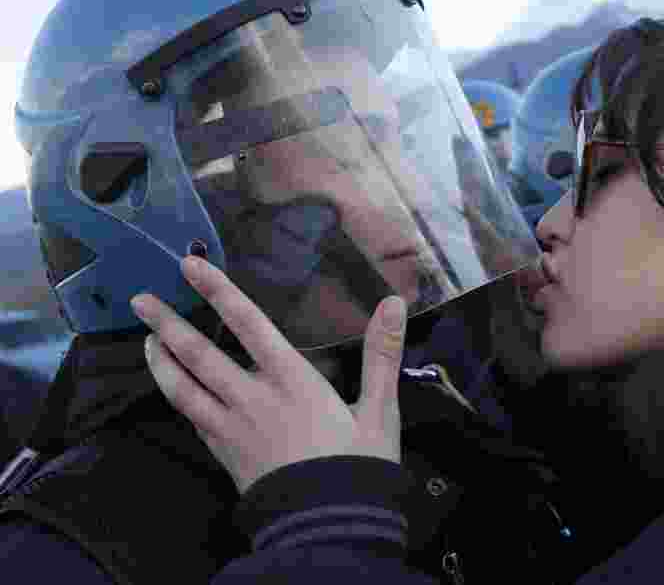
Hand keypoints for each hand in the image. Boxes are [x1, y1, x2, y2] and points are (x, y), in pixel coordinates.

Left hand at [130, 255, 406, 493]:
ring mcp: (232, 429)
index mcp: (292, 380)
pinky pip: (191, 418)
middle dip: (166, 324)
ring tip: (147, 341)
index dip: (218, 291)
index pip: (249, 324)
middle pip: (199, 354)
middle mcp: (253, 399)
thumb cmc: (357, 466)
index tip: (190, 265)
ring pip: (182, 389)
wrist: (327, 527)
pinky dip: (176, 396)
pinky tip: (174, 390)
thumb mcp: (380, 411)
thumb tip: (394, 302)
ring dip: (160, 362)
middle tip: (140, 300)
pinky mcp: (224, 454)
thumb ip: (382, 354)